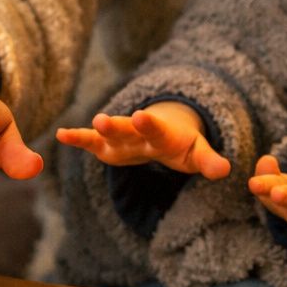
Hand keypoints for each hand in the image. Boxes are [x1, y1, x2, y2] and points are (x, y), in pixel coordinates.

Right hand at [55, 102, 230, 178]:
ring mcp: (123, 138)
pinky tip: (60, 135)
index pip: (156, 130)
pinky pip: (92, 141)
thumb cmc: (183, 146)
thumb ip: (210, 161)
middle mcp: (140, 133)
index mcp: (163, 135)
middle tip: (101, 119)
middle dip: (115, 126)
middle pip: (127, 129)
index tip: (139, 115)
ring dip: (96, 131)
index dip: (149, 124)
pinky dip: (78, 138)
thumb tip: (226, 171)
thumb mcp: (198, 154)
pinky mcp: (110, 145)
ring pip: (108, 134)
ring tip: (84, 126)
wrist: (167, 130)